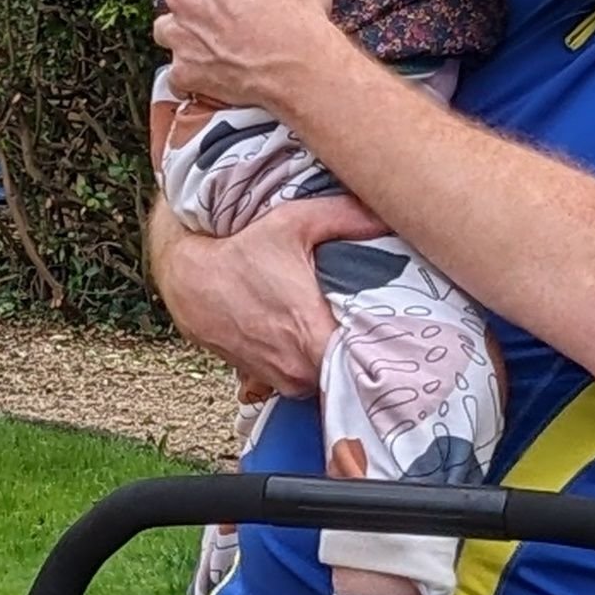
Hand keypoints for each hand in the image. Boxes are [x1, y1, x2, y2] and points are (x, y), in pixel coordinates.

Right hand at [149, 194, 378, 396]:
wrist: (188, 280)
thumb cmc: (238, 252)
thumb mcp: (292, 222)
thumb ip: (345, 216)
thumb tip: (386, 212)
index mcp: (311, 337)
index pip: (367, 363)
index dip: (388, 349)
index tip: (406, 335)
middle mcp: (298, 370)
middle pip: (352, 373)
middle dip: (366, 352)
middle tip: (382, 325)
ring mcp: (281, 381)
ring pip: (327, 380)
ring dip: (336, 360)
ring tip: (347, 331)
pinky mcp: (267, 382)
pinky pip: (303, 382)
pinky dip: (311, 365)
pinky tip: (316, 342)